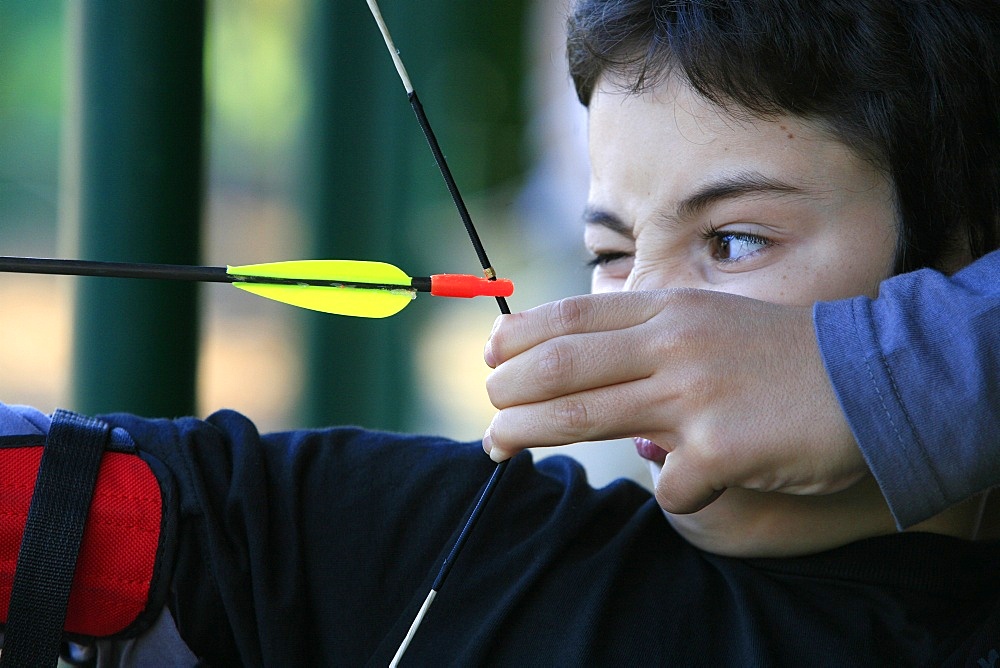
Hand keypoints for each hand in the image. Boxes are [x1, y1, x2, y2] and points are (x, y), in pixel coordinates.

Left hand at [483, 289, 866, 513]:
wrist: (875, 378)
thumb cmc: (782, 355)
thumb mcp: (711, 322)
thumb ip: (650, 336)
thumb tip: (582, 362)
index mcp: (670, 309)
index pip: (572, 315)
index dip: (518, 336)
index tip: (490, 356)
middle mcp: (674, 343)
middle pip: (561, 367)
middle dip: (506, 389)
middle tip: (487, 408)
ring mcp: (696, 394)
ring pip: (583, 416)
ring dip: (528, 432)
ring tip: (499, 443)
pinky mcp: (723, 448)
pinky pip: (670, 483)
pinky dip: (672, 488)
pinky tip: (690, 484)